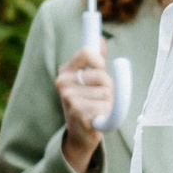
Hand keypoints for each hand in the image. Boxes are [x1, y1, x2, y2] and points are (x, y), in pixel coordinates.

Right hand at [55, 50, 113, 172]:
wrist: (80, 133)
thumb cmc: (87, 102)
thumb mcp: (89, 79)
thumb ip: (96, 59)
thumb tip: (100, 39)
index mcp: (65, 71)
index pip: (87, 52)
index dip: (100, 60)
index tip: (100, 68)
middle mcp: (63, 83)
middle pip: (103, 76)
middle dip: (108, 88)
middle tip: (98, 98)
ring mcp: (69, 98)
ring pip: (107, 93)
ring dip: (109, 103)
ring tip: (97, 109)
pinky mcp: (78, 114)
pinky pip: (107, 108)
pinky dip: (108, 114)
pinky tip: (98, 119)